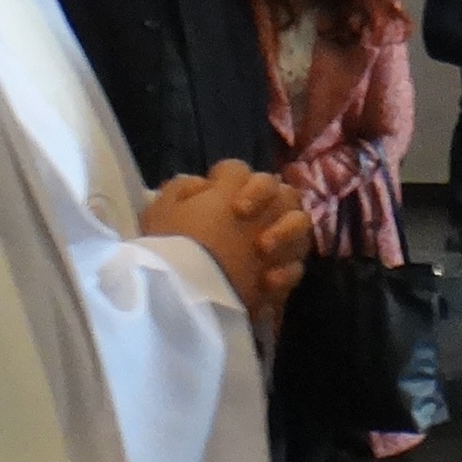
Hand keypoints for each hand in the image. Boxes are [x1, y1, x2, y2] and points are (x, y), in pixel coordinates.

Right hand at [142, 163, 309, 323]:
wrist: (190, 292)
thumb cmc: (172, 246)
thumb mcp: (160, 209)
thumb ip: (181, 188)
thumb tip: (201, 184)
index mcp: (232, 190)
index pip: (235, 169)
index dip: (223, 176)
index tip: (210, 189)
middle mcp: (262, 210)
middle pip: (280, 190)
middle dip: (268, 196)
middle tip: (247, 212)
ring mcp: (277, 243)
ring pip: (300, 223)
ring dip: (286, 228)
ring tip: (265, 242)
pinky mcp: (282, 275)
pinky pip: (296, 265)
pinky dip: (285, 268)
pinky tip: (268, 274)